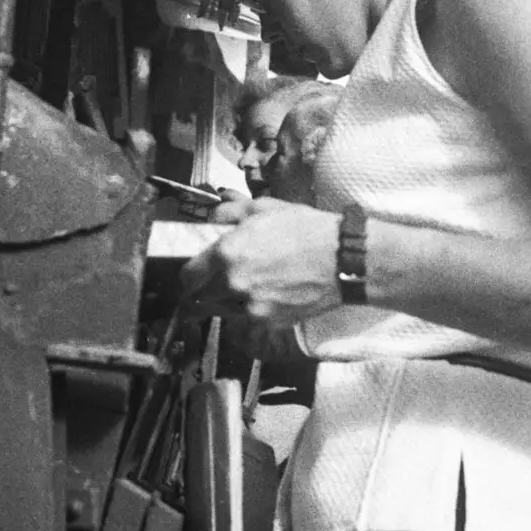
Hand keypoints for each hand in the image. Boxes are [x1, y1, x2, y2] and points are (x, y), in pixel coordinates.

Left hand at [183, 197, 341, 325]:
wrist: (341, 259)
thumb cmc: (306, 230)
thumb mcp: (264, 208)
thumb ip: (230, 212)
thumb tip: (213, 215)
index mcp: (227, 253)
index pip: (188, 276)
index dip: (189, 275)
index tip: (194, 274)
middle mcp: (233, 283)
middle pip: (199, 298)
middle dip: (203, 290)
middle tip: (213, 282)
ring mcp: (251, 306)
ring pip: (221, 311)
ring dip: (223, 301)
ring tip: (241, 288)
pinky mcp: (269, 321)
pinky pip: (247, 318)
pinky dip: (249, 309)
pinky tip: (266, 293)